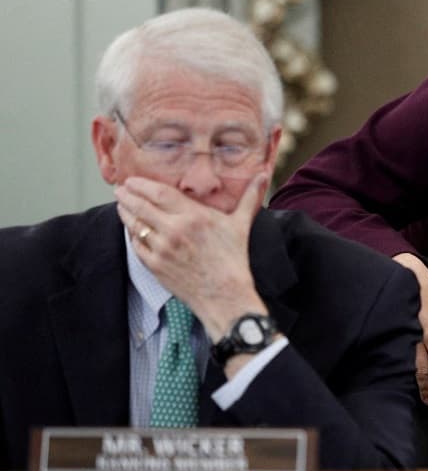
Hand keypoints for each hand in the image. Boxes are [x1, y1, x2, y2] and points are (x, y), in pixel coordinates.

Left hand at [115, 173, 268, 342]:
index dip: (140, 184)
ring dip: (125, 212)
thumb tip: (263, 175)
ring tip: (121, 205)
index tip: (131, 180)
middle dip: (127, 195)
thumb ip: (249, 197)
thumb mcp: (241, 224)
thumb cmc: (234, 258)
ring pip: (135, 224)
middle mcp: (174, 230)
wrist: (224, 295)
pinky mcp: (154, 265)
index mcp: (194, 216)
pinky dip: (132, 234)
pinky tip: (132, 229)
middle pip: (141, 206)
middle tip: (120, 189)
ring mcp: (161, 248)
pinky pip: (136, 244)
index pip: (158, 193)